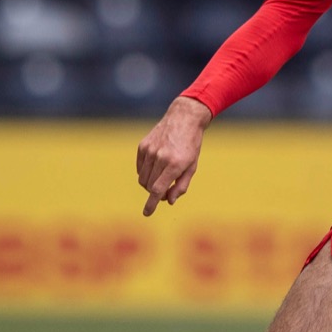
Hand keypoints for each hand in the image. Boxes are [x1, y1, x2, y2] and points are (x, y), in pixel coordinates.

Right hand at [136, 96, 212, 215]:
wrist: (183, 119)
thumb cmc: (191, 145)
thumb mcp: (192, 166)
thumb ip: (181, 185)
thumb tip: (168, 201)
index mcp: (176, 164)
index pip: (158, 189)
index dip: (152, 203)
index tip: (147, 213)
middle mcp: (161, 157)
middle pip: (150, 186)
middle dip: (156, 193)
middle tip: (166, 190)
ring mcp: (150, 150)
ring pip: (142, 178)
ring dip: (149, 184)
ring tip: (162, 177)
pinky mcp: (143, 146)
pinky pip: (139, 168)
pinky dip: (145, 172)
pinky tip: (156, 166)